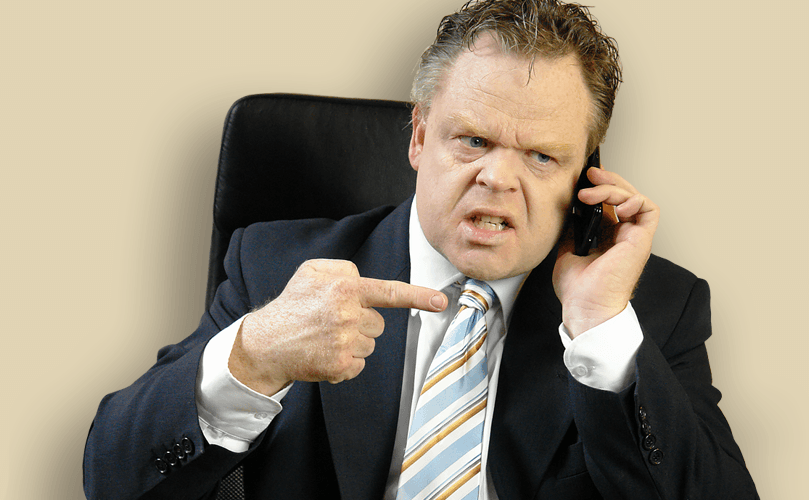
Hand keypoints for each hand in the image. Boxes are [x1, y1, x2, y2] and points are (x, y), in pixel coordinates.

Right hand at [228, 259, 447, 395]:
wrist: (265, 343)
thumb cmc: (293, 304)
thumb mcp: (312, 271)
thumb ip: (344, 269)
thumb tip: (365, 279)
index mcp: (345, 289)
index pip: (390, 292)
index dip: (419, 296)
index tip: (441, 301)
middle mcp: (348, 315)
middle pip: (378, 324)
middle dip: (361, 323)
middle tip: (331, 322)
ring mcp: (345, 343)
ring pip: (370, 345)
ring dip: (353, 343)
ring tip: (324, 338)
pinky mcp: (340, 366)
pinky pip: (359, 365)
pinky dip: (345, 363)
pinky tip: (323, 354)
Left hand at [554, 167, 658, 337]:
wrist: (584, 307)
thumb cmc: (577, 290)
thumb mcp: (567, 251)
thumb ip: (572, 230)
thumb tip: (568, 211)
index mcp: (608, 238)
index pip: (610, 204)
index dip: (599, 188)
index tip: (582, 180)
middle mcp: (623, 236)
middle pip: (624, 196)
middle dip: (608, 180)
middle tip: (589, 174)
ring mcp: (633, 238)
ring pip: (635, 198)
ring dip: (614, 188)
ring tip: (590, 192)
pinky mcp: (641, 241)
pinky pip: (648, 210)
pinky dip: (634, 199)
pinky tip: (615, 204)